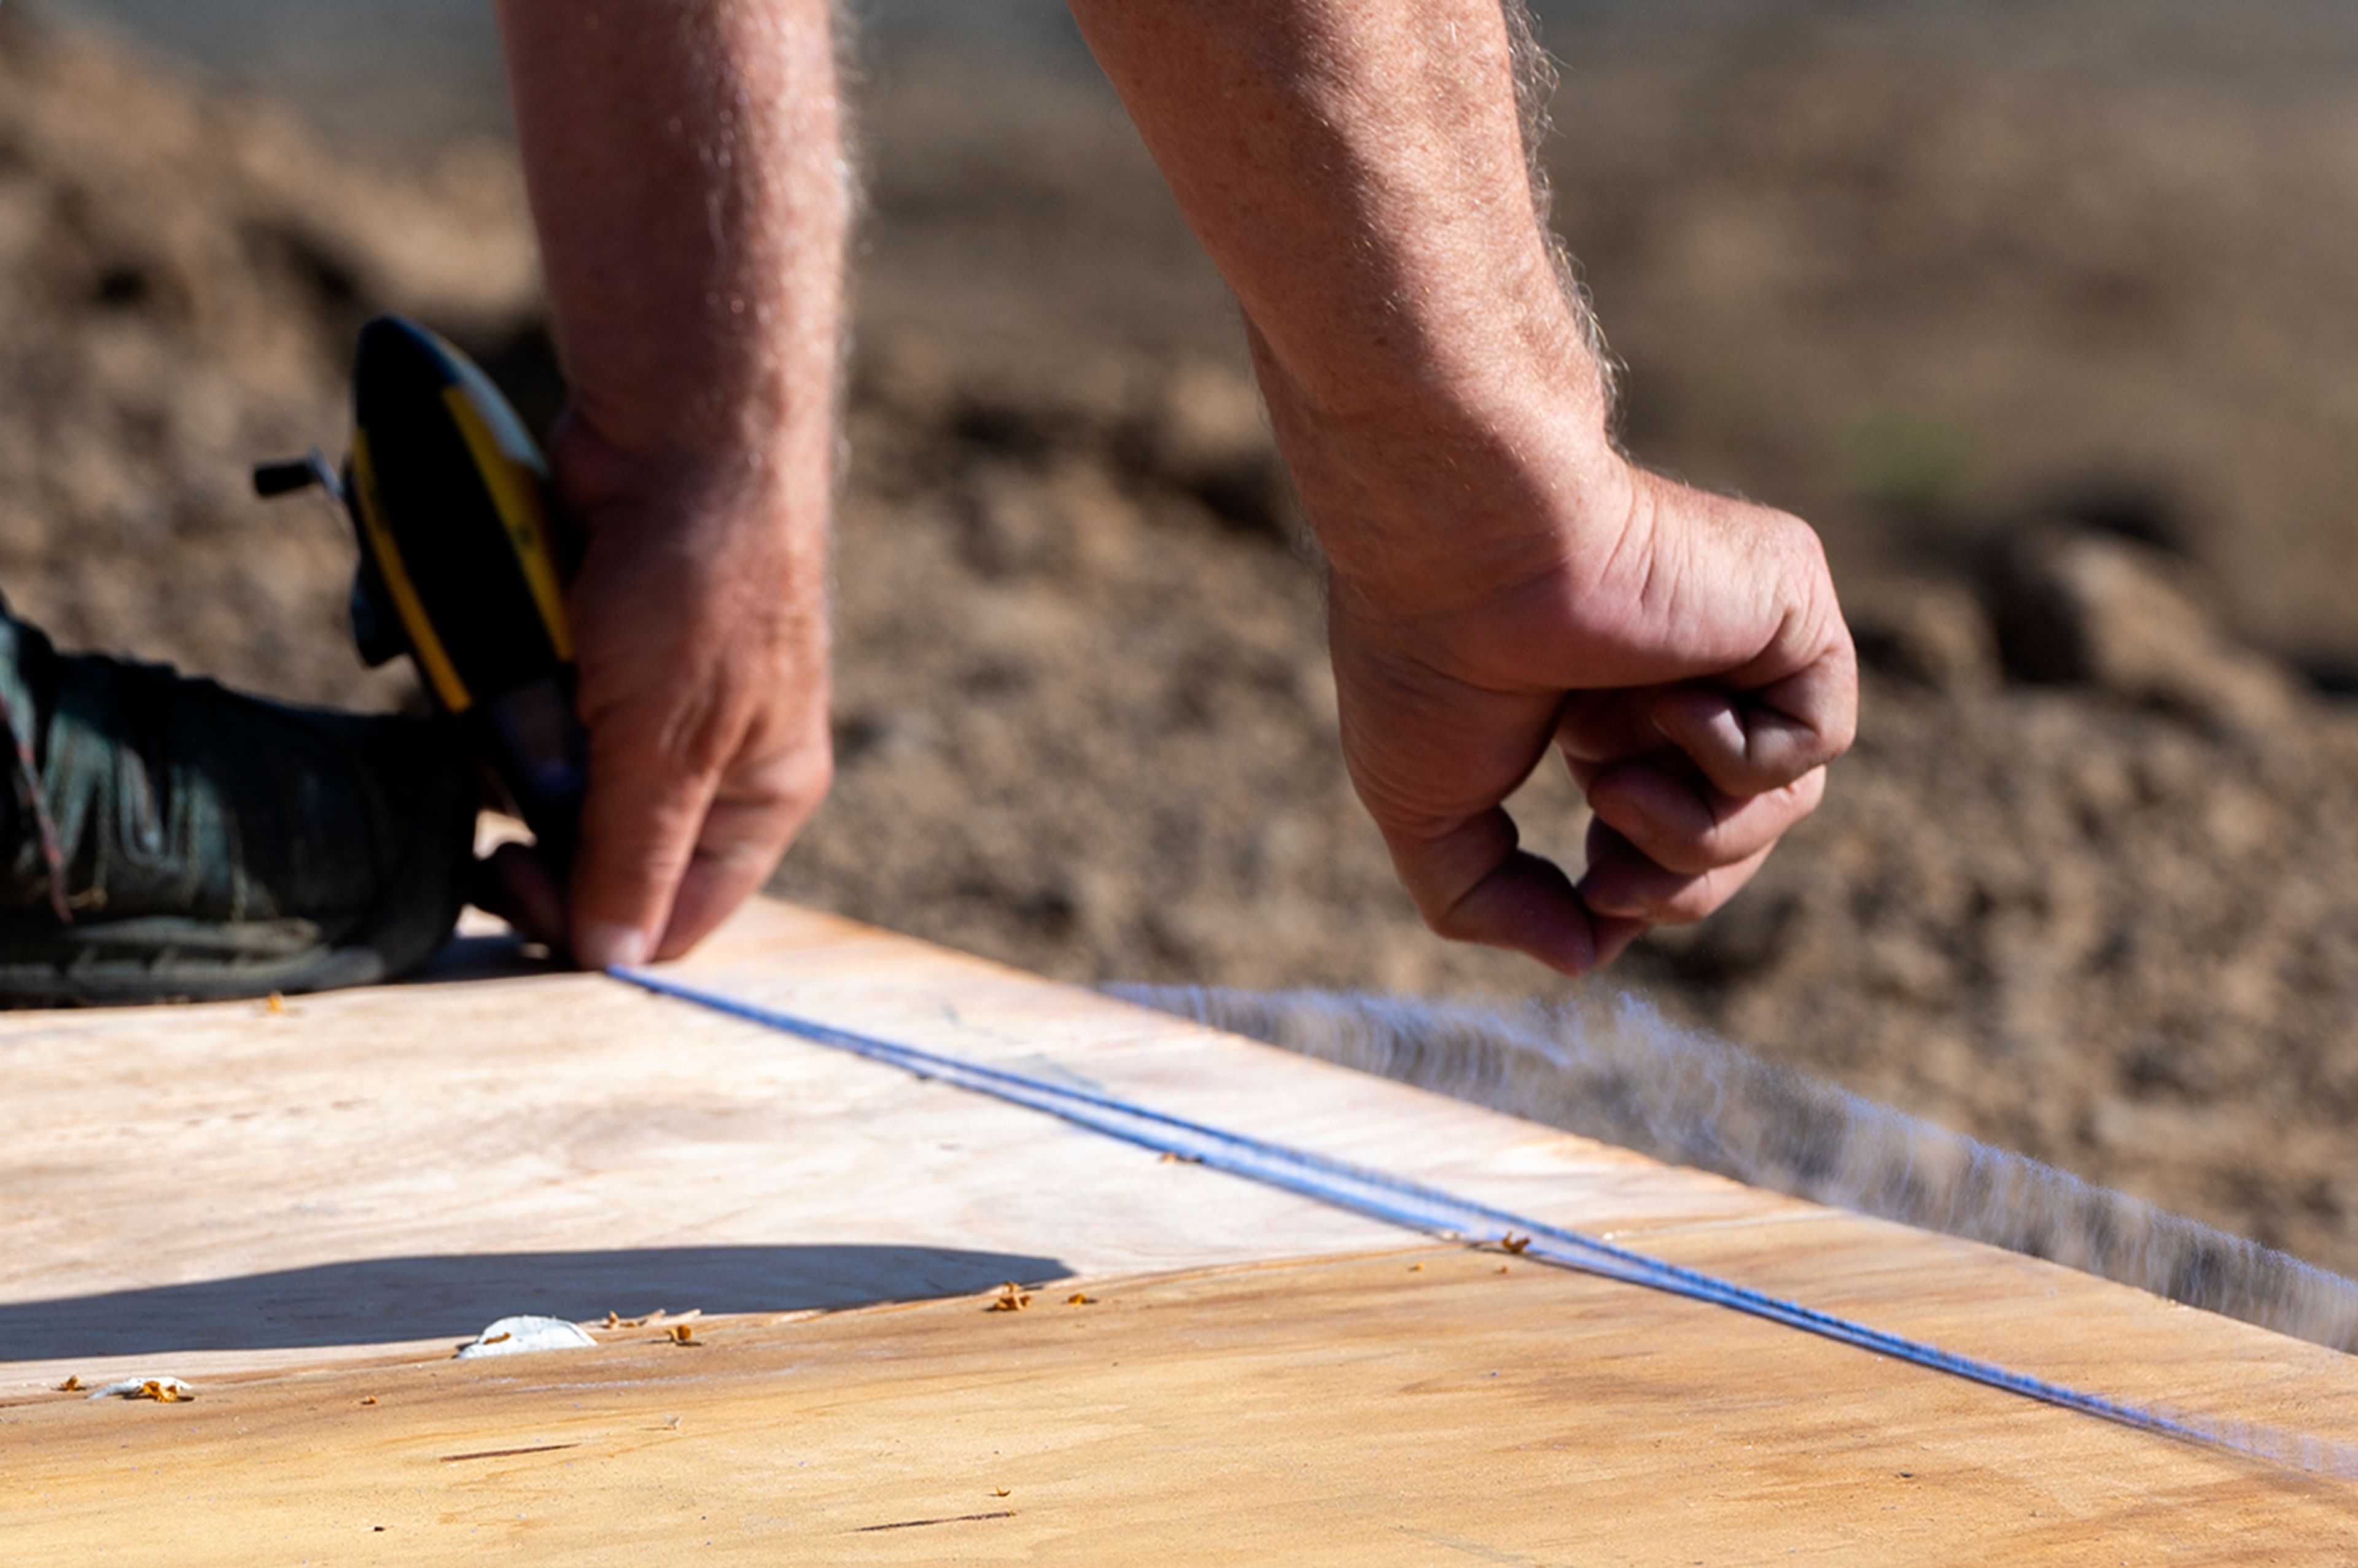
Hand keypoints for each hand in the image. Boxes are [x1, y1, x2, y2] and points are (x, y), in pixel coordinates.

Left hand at [483, 417, 832, 967]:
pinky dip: (500, 693)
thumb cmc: (705, 580)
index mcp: (759, 796)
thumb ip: (635, 850)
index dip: (590, 922)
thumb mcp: (667, 737)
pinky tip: (494, 659)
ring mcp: (648, 706)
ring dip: (511, 752)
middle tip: (488, 798)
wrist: (677, 431)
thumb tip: (613, 958)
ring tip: (501, 698)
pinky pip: (527, 712)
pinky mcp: (591, 655)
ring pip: (555, 785)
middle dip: (540, 824)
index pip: (675, 916)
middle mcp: (710, 763)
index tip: (510, 876)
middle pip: (605, 856)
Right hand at [1294, 384, 1855, 975]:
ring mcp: (1740, 638)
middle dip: (1680, 888)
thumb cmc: (1424, 657)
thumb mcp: (1426, 811)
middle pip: (1738, 834)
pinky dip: (1736, 756)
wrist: (1463, 549)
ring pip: (1784, 802)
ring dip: (1695, 831)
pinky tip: (1663, 701)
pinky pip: (1817, 737)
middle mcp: (1682, 669)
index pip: (1673, 832)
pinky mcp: (1794, 607)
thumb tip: (1583, 958)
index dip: (1644, 892)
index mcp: (1604, 706)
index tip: (1592, 900)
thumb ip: (1486, 901)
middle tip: (1607, 884)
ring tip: (1611, 782)